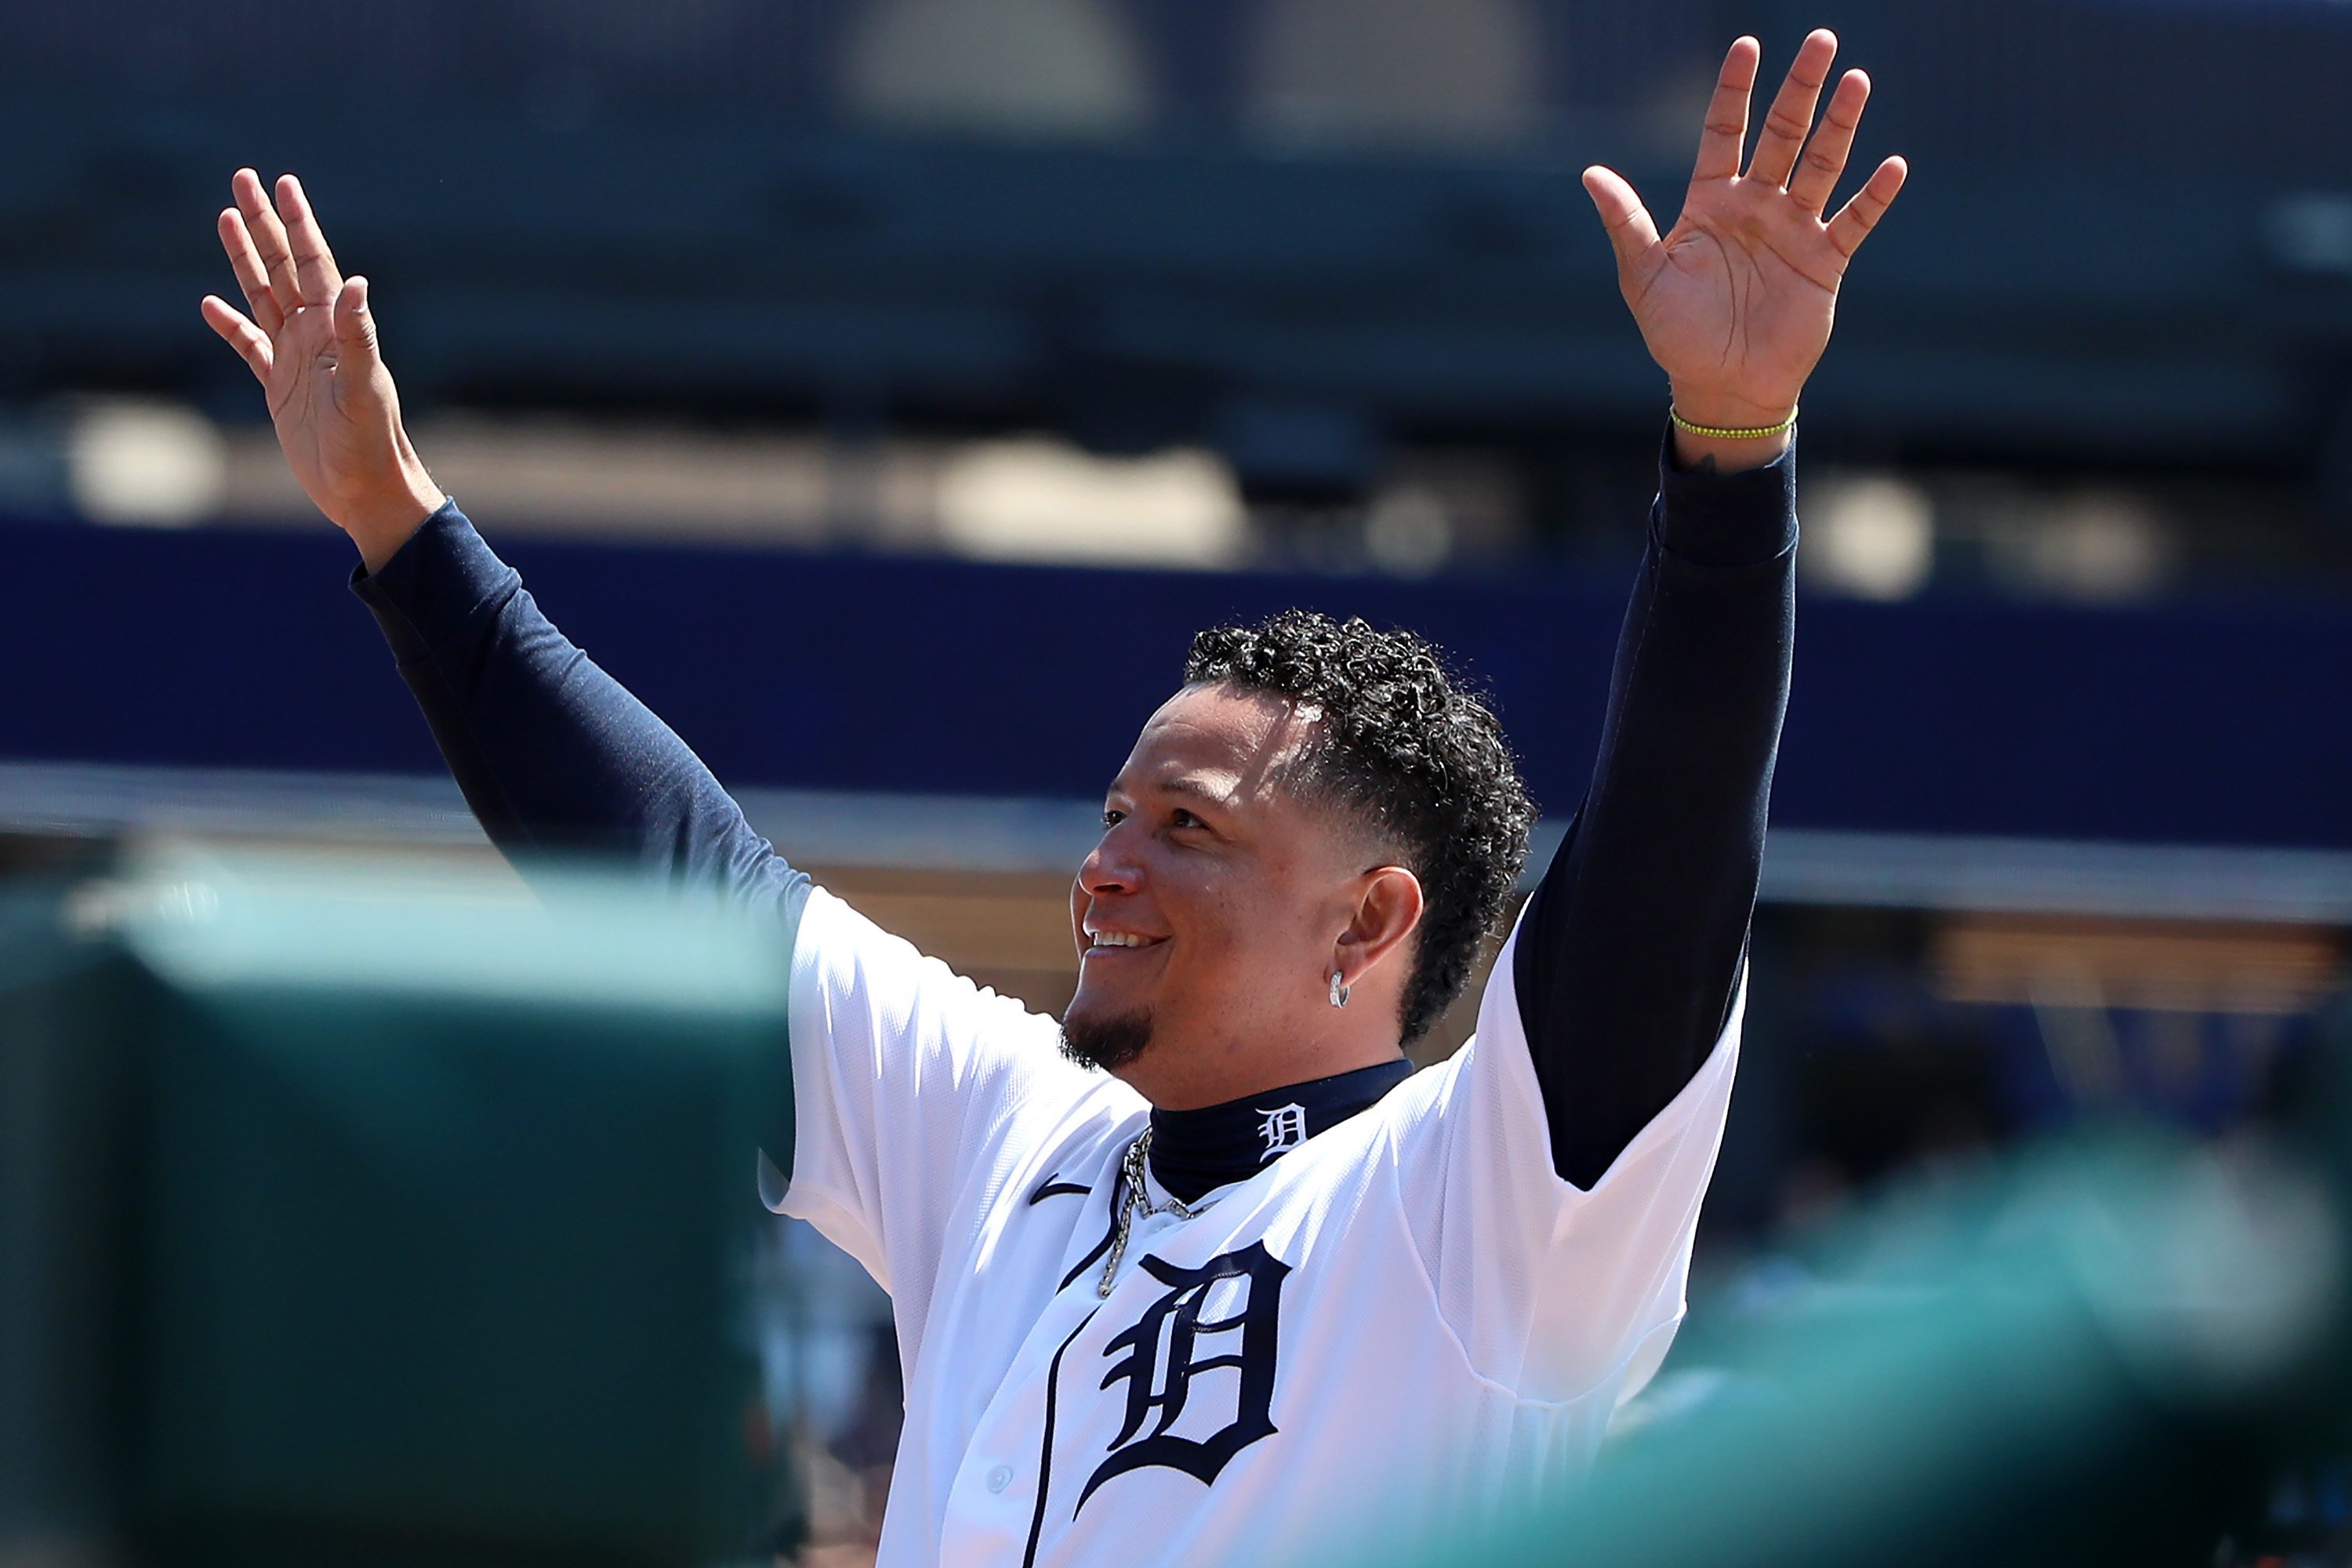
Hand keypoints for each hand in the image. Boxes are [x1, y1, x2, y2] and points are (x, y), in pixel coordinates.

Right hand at [201, 170, 444, 570]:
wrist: (365, 491)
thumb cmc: (372, 443)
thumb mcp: (364, 387)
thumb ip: (359, 335)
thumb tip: (355, 283)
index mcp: (334, 329)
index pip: (314, 263)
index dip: (299, 223)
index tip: (284, 183)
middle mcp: (315, 336)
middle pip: (283, 267)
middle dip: (263, 223)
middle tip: (243, 178)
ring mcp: (295, 360)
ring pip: (263, 296)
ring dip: (245, 258)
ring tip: (225, 217)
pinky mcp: (279, 389)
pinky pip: (249, 347)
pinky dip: (230, 325)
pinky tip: (209, 304)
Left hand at [1582, 31, 1906, 465]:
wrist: (1720, 386)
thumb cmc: (1676, 333)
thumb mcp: (1645, 277)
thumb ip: (1625, 223)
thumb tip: (1590, 173)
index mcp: (1711, 201)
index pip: (1724, 132)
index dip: (1734, 91)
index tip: (1747, 46)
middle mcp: (1756, 206)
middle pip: (1783, 134)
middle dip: (1800, 89)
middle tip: (1820, 39)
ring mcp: (1793, 230)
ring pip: (1821, 165)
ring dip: (1840, 125)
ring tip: (1856, 81)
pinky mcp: (1824, 262)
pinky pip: (1853, 222)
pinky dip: (1873, 197)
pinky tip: (1892, 165)